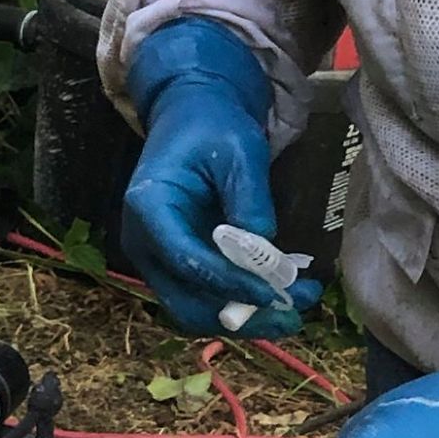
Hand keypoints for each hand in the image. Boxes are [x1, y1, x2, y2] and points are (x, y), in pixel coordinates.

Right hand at [122, 17, 321, 336]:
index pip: (185, 259)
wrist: (195, 118)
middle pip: (186, 302)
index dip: (229, 283)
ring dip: (244, 320)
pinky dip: (239, 307)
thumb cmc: (213, 127)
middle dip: (241, 316)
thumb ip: (250, 199)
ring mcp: (157, 261)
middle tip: (294, 317)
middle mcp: (143, 243)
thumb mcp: (239, 150)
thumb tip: (267, 252)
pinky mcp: (176, 269)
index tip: (273, 293)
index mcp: (148, 207)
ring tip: (294, 313)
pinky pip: (204, 301)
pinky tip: (278, 300)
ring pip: (195, 312)